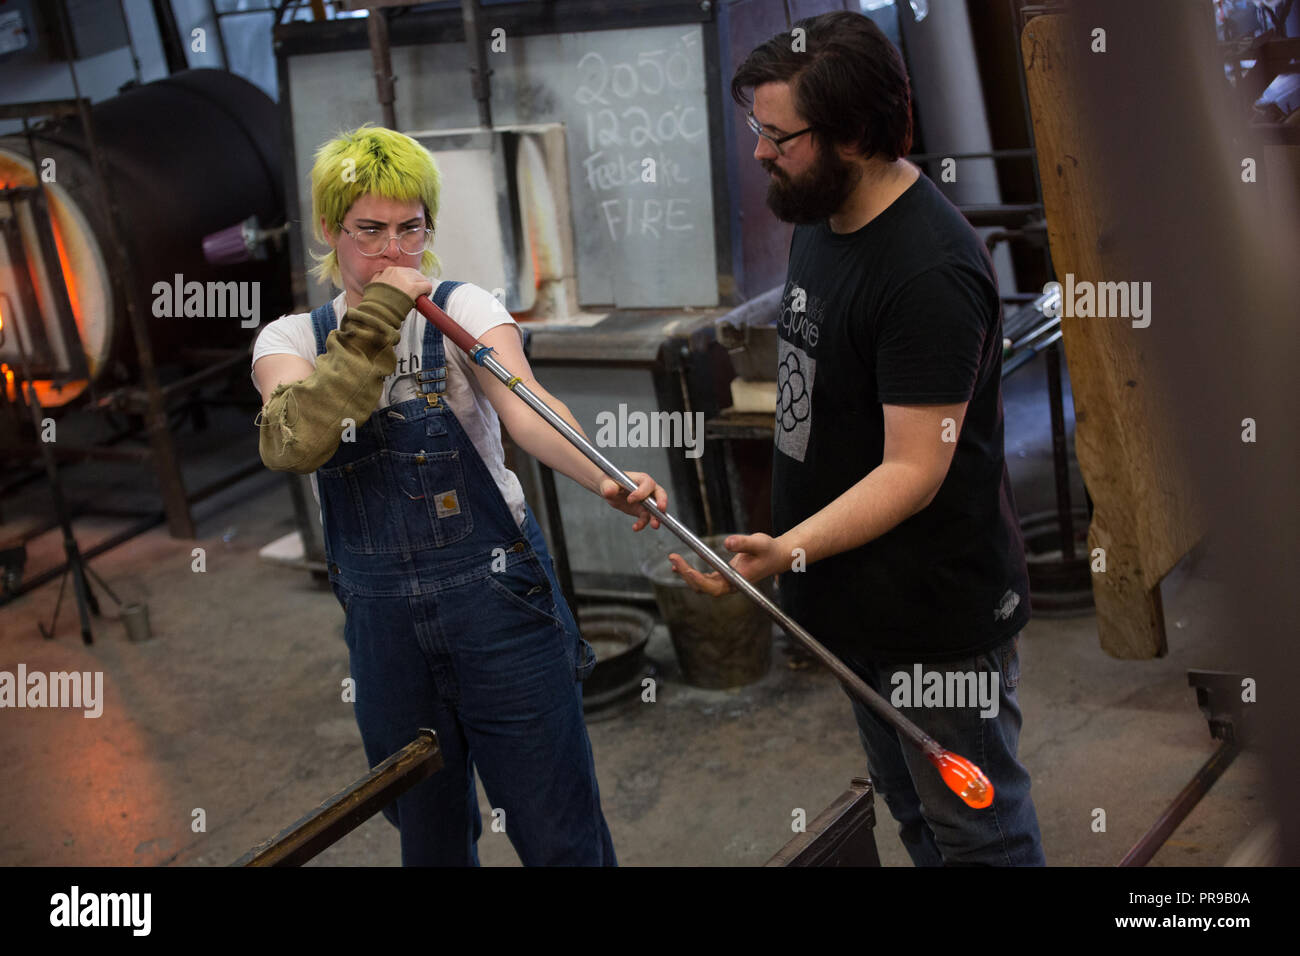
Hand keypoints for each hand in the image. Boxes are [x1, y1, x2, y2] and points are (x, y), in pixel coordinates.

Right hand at [366, 266, 432, 302]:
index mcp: (389, 270)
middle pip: (415, 274)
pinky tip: (424, 297)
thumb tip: (381, 275)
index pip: (405, 271)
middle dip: (417, 283)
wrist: (377, 311)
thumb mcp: (373, 285)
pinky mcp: (414, 287)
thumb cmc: (375, 302)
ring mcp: (406, 279)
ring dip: (422, 287)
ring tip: (419, 296)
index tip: (407, 288)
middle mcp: (398, 272)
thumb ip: (379, 278)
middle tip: (415, 294)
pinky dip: (427, 291)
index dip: (409, 280)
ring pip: (422, 279)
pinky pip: (427, 286)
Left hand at [599, 471, 666, 531]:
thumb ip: (609, 487)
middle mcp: (646, 489)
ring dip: (656, 518)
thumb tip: (609, 491)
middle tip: (661, 509)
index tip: (630, 499)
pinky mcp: (642, 511)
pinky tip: (635, 527)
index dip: (641, 492)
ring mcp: (646, 501)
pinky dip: (642, 524)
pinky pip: (646, 518)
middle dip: (662, 501)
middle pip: (660, 494)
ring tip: (654, 525)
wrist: (609, 490)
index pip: (647, 484)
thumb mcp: (607, 484)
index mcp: (640, 479)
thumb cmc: (610, 482)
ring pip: (655, 509)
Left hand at [669, 532, 788, 596]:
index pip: (711, 586)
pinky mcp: (724, 576)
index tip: (684, 567)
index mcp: (736, 581)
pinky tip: (681, 565)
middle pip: (701, 587)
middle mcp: (729, 585)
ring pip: (701, 584)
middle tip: (673, 558)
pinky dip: (692, 572)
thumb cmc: (769, 550)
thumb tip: (727, 542)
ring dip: (686, 574)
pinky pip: (704, 578)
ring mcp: (726, 582)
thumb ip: (742, 543)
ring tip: (673, 560)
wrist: (777, 556)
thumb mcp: (757, 543)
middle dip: (685, 574)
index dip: (695, 578)